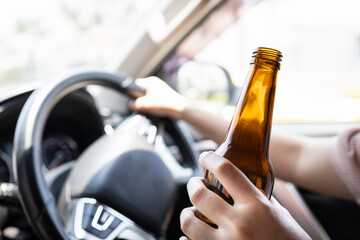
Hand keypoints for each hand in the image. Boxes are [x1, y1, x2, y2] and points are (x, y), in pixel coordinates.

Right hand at [131, 77, 188, 119]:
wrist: (179, 110)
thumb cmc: (165, 104)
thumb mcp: (145, 105)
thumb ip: (135, 104)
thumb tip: (131, 105)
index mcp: (151, 81)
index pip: (136, 84)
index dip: (132, 93)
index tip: (133, 100)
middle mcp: (156, 83)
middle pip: (142, 92)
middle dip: (141, 100)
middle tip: (143, 107)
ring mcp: (161, 90)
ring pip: (148, 97)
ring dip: (148, 104)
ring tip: (151, 109)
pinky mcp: (165, 97)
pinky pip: (155, 101)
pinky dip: (154, 106)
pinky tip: (156, 111)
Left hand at [179, 152, 309, 239]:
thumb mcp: (279, 215)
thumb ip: (258, 200)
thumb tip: (241, 187)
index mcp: (256, 206)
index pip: (226, 171)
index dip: (210, 158)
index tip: (205, 156)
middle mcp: (239, 223)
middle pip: (200, 194)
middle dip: (193, 185)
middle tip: (195, 184)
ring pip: (189, 221)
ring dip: (187, 213)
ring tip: (192, 211)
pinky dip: (187, 238)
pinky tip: (192, 235)